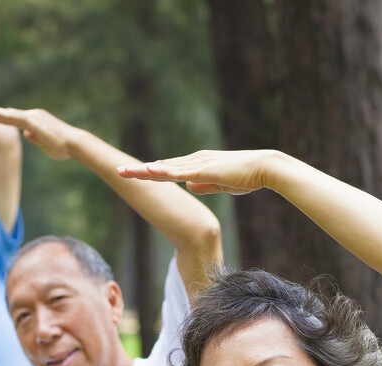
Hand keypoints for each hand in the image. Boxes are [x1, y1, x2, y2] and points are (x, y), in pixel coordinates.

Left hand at [0, 106, 74, 159]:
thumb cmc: (62, 147)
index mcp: (34, 122)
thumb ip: (35, 138)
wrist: (74, 144)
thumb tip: (26, 134)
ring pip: (10, 115)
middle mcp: (32, 116)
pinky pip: (15, 119)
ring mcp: (33, 117)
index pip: (13, 120)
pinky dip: (3, 117)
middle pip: (8, 115)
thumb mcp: (44, 144)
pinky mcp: (34, 121)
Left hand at [118, 149, 273, 194]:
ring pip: (165, 168)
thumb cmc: (246, 177)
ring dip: (144, 170)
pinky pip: (180, 172)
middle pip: (160, 166)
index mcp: (196, 164)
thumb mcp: (220, 184)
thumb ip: (204, 185)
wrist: (264, 168)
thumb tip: (188, 187)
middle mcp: (194, 161)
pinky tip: (150, 171)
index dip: (148, 173)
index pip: (167, 169)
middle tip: (117, 170)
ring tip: (124, 171)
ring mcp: (198, 163)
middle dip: (138, 170)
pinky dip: (164, 171)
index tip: (131, 174)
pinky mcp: (205, 169)